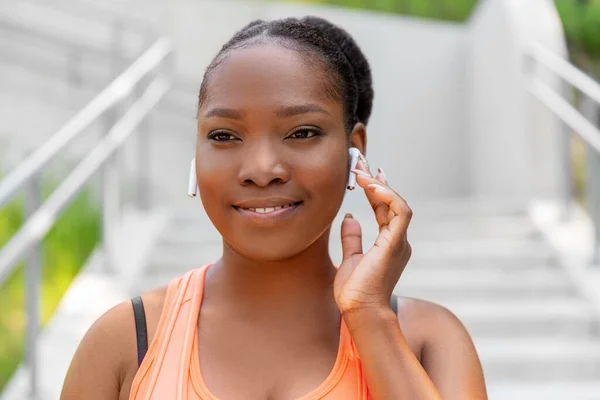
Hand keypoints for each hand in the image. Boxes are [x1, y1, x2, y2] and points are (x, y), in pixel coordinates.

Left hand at [334, 162, 412, 314]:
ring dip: (380, 186)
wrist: (359, 310)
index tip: (364, 174)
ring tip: (362, 172)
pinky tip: (372, 186)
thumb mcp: (350, 258)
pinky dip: (388, 197)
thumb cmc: (354, 291)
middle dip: (377, 181)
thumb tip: (350, 218)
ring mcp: (399, 241)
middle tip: (361, 163)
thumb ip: (352, 238)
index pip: (384, 210)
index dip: (375, 190)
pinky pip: (400, 212)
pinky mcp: (396, 243)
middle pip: (392, 203)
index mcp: (389, 244)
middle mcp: (398, 240)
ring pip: (398, 204)